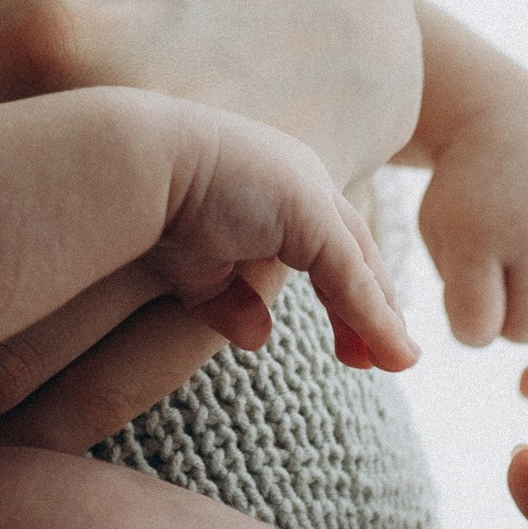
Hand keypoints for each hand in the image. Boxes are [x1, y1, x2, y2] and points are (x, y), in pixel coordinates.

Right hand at [143, 102, 414, 370]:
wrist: (131, 166)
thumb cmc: (150, 206)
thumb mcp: (196, 267)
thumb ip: (229, 299)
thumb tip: (260, 336)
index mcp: (274, 182)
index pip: (326, 242)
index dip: (344, 294)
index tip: (352, 341)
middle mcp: (301, 176)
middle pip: (353, 251)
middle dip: (371, 307)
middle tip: (385, 358)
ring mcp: (308, 189)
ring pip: (359, 265)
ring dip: (380, 318)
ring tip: (396, 362)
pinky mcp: (310, 211)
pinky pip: (350, 276)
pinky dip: (372, 318)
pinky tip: (390, 354)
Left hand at [410, 0, 527, 396]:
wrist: (502, 120)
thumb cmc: (459, 191)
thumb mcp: (433, 231)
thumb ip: (458, 294)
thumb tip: (489, 341)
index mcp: (478, 234)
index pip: (477, 328)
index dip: (467, 329)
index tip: (462, 313)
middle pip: (525, 329)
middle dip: (505, 328)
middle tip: (495, 307)